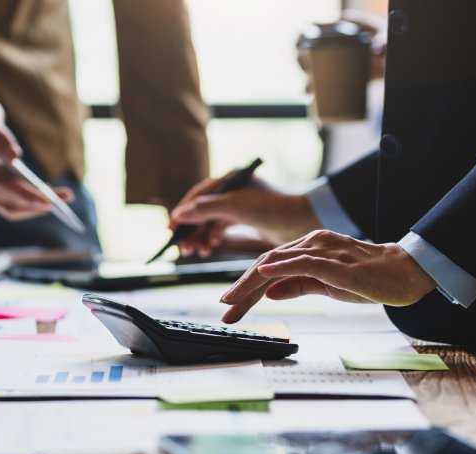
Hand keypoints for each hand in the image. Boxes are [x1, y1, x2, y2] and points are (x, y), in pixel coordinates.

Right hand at [0, 58, 70, 219]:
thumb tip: (15, 156)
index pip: (2, 185)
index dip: (26, 195)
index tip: (49, 201)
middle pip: (8, 201)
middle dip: (38, 202)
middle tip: (68, 197)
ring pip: (9, 207)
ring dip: (36, 206)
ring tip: (64, 197)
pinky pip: (7, 203)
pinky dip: (28, 203)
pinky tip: (48, 195)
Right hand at [169, 173, 319, 257]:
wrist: (304, 222)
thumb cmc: (273, 208)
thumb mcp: (235, 206)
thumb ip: (205, 209)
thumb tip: (179, 214)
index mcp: (231, 179)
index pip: (199, 194)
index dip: (183, 211)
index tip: (171, 228)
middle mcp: (234, 190)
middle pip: (203, 210)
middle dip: (191, 229)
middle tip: (182, 247)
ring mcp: (240, 205)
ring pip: (211, 221)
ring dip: (201, 236)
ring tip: (196, 252)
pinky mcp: (246, 220)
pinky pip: (222, 229)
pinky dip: (213, 239)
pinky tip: (208, 249)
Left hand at [218, 230, 436, 323]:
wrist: (406, 273)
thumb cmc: (368, 278)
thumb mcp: (325, 285)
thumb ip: (297, 285)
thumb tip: (268, 292)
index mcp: (308, 248)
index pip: (269, 265)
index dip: (246, 285)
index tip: (230, 304)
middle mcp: (311, 243)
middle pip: (266, 262)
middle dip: (242, 287)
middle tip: (224, 307)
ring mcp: (324, 250)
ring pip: (278, 261)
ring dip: (251, 282)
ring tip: (233, 299)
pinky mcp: (337, 262)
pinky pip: (303, 262)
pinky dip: (280, 268)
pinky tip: (262, 274)